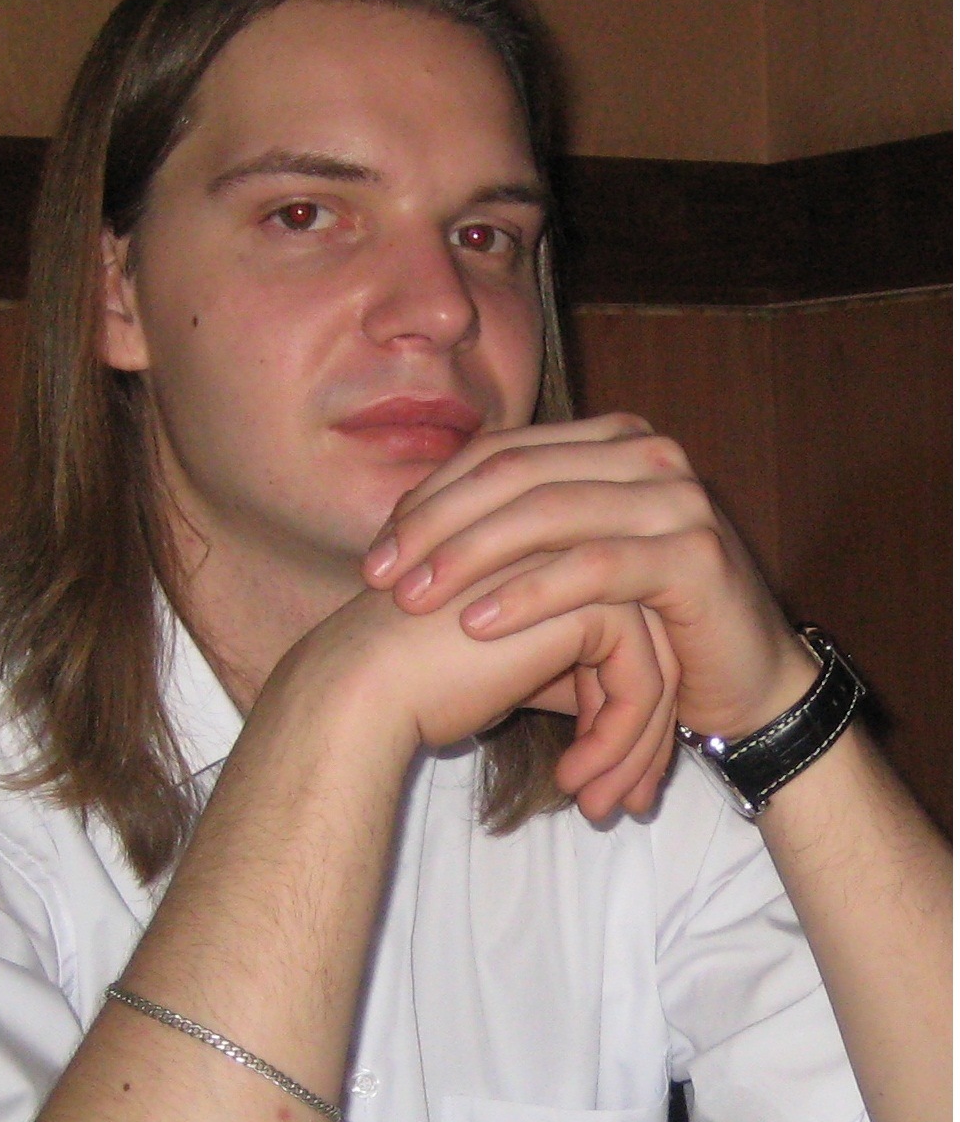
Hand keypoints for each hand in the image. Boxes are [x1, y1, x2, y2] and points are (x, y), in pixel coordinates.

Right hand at [295, 570, 678, 820]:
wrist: (363, 685)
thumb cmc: (415, 681)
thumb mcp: (504, 668)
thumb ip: (562, 671)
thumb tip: (626, 714)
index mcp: (550, 556)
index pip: (625, 630)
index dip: (630, 707)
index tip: (618, 777)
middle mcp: (574, 553)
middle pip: (652, 644)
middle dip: (649, 734)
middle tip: (630, 802)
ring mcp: (584, 567)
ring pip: (658, 663)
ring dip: (637, 748)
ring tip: (603, 807)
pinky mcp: (588, 601)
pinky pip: (641, 678)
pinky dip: (621, 739)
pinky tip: (573, 781)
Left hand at [361, 413, 816, 745]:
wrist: (744, 680)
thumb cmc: (639, 627)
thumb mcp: (561, 571)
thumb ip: (504, 536)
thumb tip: (401, 528)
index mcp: (608, 441)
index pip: (498, 453)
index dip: (429, 498)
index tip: (376, 553)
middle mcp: (644, 453)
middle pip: (512, 474)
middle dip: (435, 526)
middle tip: (380, 576)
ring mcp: (674, 497)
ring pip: (546, 513)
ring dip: (468, 557)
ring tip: (414, 599)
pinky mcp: (693, 553)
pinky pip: (592, 567)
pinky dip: (527, 595)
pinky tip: (476, 623)